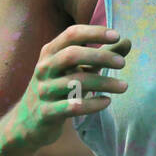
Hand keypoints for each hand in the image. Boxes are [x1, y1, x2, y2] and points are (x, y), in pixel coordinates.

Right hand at [8, 25, 130, 149]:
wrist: (27, 123)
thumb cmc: (58, 89)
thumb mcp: (76, 69)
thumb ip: (101, 56)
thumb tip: (127, 42)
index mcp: (50, 52)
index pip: (71, 34)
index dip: (94, 32)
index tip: (117, 35)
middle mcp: (44, 68)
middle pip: (72, 55)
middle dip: (100, 56)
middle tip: (122, 64)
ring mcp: (43, 91)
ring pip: (76, 82)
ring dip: (104, 83)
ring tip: (124, 86)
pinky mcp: (46, 113)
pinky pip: (72, 106)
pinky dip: (93, 104)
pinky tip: (106, 102)